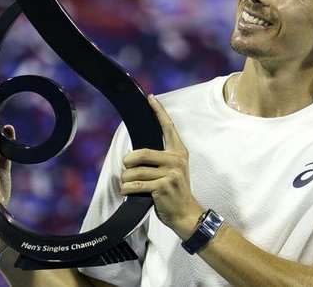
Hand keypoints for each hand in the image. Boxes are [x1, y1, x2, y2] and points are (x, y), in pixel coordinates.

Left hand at [120, 95, 203, 238]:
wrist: (186, 214)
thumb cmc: (175, 191)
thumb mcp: (174, 169)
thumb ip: (161, 158)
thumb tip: (137, 152)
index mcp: (179, 152)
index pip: (168, 127)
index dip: (158, 111)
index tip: (151, 98)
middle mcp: (176, 160)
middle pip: (140, 153)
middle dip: (128, 163)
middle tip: (127, 169)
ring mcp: (170, 173)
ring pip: (134, 171)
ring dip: (126, 180)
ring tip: (130, 185)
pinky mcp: (163, 186)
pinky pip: (135, 185)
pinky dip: (127, 190)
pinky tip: (130, 193)